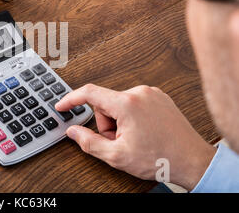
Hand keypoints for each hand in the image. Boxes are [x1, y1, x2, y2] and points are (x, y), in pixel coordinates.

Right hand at [55, 84, 215, 189]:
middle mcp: (139, 92)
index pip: (89, 93)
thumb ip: (89, 142)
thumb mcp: (117, 156)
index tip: (61, 106)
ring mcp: (151, 93)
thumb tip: (72, 131)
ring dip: (119, 121)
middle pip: (105, 103)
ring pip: (119, 104)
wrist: (193, 161)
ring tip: (134, 138)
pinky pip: (134, 103)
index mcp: (127, 104)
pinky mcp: (159, 97)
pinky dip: (131, 117)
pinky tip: (143, 132)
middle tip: (118, 141)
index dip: (70, 100)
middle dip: (106, 123)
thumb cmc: (161, 158)